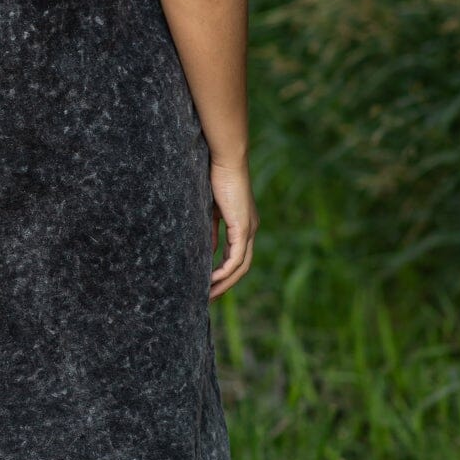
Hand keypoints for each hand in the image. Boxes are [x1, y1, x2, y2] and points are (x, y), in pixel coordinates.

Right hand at [209, 159, 257, 298]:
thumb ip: (212, 232)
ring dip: (225, 283)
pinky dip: (224, 270)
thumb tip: (209, 252)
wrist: (226, 160)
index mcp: (244, 225)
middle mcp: (250, 230)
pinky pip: (236, 257)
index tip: (209, 285)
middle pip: (242, 268)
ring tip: (208, 295)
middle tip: (209, 298)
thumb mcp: (211, 211)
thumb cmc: (216, 178)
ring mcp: (249, 229)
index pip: (237, 257)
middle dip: (226, 285)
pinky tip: (212, 279)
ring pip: (241, 266)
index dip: (225, 273)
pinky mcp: (243, 227)